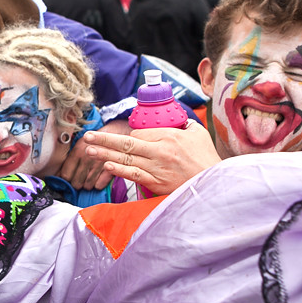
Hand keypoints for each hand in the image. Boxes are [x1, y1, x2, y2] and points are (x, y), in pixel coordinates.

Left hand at [57, 120, 129, 189]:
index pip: (65, 174)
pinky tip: (97, 178)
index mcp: (77, 152)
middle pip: (76, 183)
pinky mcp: (111, 170)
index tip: (67, 179)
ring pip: (87, 186)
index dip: (65, 179)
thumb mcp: (80, 143)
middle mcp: (87, 159)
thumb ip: (70, 157)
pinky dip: (98, 184)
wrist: (115, 132)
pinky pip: (99, 185)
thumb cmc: (95, 139)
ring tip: (88, 177)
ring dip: (87, 184)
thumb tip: (60, 174)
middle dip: (76, 183)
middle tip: (78, 179)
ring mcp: (99, 166)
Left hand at [82, 122, 219, 195]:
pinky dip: (118, 171)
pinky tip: (106, 166)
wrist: (214, 184)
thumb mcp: (197, 133)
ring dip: (105, 155)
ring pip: (126, 159)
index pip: (139, 133)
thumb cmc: (206, 158)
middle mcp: (160, 151)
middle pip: (126, 143)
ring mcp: (156, 168)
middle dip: (104, 140)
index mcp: (169, 136)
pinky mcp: (156, 183)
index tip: (122, 139)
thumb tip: (172, 118)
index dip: (128, 136)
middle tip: (87, 136)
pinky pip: (133, 175)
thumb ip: (183, 123)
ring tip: (89, 150)